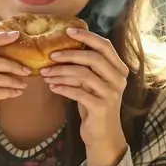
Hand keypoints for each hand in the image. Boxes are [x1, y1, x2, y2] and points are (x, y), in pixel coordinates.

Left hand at [41, 27, 128, 165]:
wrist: (103, 134)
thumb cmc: (94, 104)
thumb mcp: (93, 83)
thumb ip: (87, 67)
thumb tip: (63, 48)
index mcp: (119, 69)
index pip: (104, 46)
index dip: (86, 36)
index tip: (67, 31)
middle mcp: (119, 79)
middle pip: (93, 58)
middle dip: (69, 55)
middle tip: (50, 55)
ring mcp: (112, 93)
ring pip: (84, 75)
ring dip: (61, 72)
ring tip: (46, 74)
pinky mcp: (102, 106)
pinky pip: (78, 92)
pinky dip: (63, 88)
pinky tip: (52, 87)